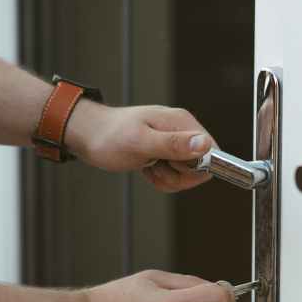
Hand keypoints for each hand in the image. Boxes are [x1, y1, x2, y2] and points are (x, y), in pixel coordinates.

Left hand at [68, 101, 216, 191]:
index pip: (212, 152)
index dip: (196, 168)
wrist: (89, 136)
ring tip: (148, 166)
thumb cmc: (109, 136)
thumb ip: (173, 144)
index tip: (172, 166)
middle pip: (201, 167)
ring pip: (188, 175)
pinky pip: (176, 176)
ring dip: (168, 179)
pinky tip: (146, 169)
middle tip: (155, 166)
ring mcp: (175, 143)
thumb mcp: (140, 142)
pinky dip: (162, 179)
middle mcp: (182, 131)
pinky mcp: (167, 154)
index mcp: (182, 123)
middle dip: (178, 176)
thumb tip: (204, 145)